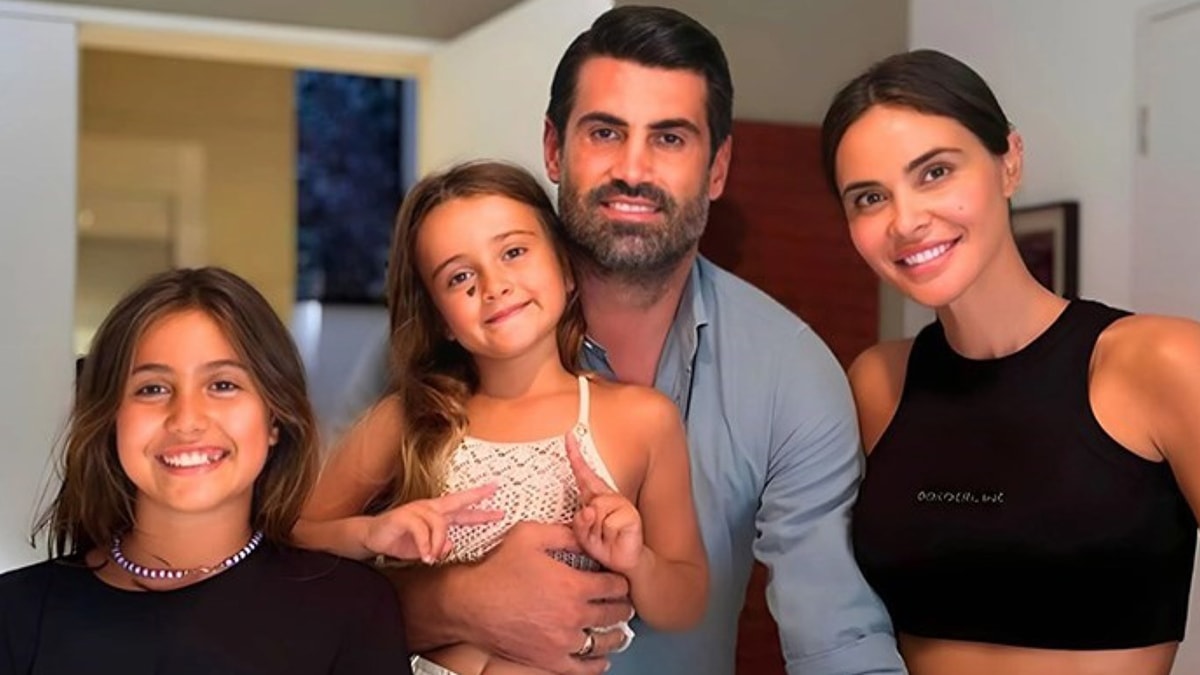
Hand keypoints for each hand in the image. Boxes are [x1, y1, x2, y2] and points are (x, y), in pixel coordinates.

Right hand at [363, 484, 502, 563]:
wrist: (371, 537)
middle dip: (476, 498)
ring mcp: (417, 510)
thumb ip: (439, 545)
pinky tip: (425, 556)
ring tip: (432, 557)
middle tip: (494, 498)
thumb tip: (451, 544)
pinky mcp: (404, 517)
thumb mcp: (424, 547)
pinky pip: (421, 532)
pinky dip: (425, 546)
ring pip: (439, 524)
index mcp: (435, 513)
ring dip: (437, 544)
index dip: (479, 501)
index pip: (462, 506)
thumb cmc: (398, 540)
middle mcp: (429, 508)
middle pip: (456, 502)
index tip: (496, 492)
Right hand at [458, 521, 632, 674]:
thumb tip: (585, 531)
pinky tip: (601, 659)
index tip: (619, 580)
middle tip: (623, 603)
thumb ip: (563, 533)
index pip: (614, 585)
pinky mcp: (549, 659)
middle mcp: (573, 616)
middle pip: (613, 613)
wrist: (469, 604)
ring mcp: (562, 641)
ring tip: (617, 630)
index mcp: (573, 585)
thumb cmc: (497, 569)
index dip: (620, 580)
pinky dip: (596, 664)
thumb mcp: (529, 535)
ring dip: (614, 635)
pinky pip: (582, 668)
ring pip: (603, 642)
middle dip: (622, 606)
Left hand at [566, 432, 643, 573]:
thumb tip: (588, 510)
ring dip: (596, 533)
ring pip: (596, 513)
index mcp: (596, 498)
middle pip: (587, 503)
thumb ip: (580, 522)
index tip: (568, 436)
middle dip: (585, 525)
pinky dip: (607, 538)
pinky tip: (615, 540)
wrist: (625, 565)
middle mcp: (609, 498)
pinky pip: (608, 524)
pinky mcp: (631, 517)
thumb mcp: (584, 536)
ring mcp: (622, 505)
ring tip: (605, 540)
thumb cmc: (605, 548)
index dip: (575, 454)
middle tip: (595, 536)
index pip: (584, 473)